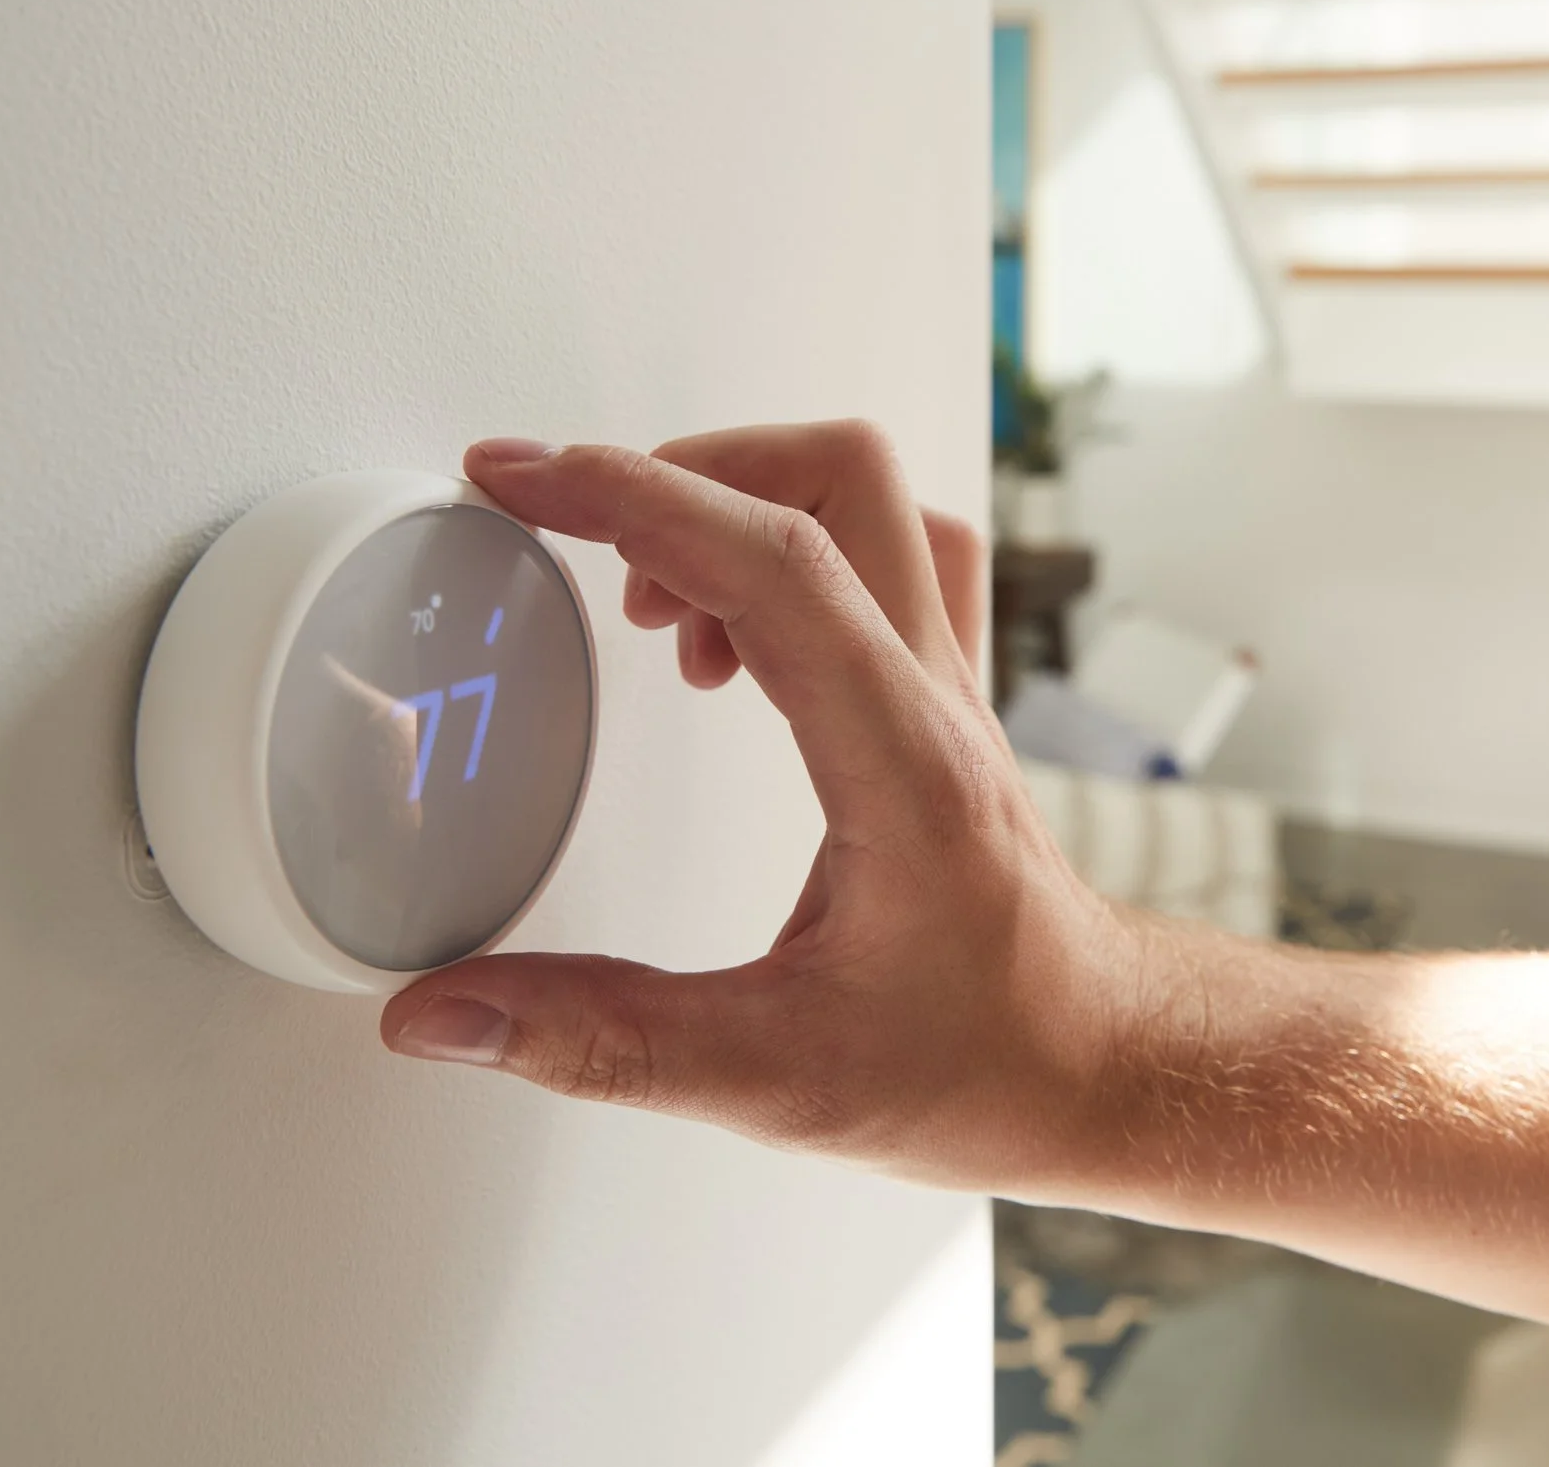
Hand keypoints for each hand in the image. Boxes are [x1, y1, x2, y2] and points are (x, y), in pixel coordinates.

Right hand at [381, 423, 1138, 1191]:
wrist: (1103, 1064)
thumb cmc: (986, 1063)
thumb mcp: (777, 1081)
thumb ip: (602, 1043)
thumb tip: (445, 1015)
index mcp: (902, 765)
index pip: (777, 562)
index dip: (635, 497)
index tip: (520, 478)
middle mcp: (934, 701)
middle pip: (835, 480)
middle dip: (684, 468)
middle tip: (568, 521)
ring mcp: (947, 690)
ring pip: (865, 502)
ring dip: (736, 506)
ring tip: (645, 609)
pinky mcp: (938, 704)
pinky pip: (875, 560)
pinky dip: (777, 555)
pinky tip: (718, 642)